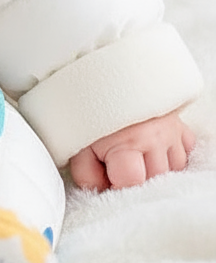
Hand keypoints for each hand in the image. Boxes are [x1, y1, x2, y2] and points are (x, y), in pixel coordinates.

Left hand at [70, 111, 194, 190]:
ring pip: (174, 168)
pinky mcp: (180, 125)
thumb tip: (99, 190)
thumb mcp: (76, 140)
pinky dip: (172, 154)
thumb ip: (86, 172)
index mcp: (128, 143)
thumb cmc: (87, 110)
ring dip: (154, 167)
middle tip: (116, 161)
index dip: (116, 184)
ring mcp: (171, 131)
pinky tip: (153, 148)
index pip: (132, 181)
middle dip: (135, 177)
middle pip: (154, 178)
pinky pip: (185, 151)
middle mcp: (155, 138)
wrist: (102, 73)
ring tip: (133, 152)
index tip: (107, 175)